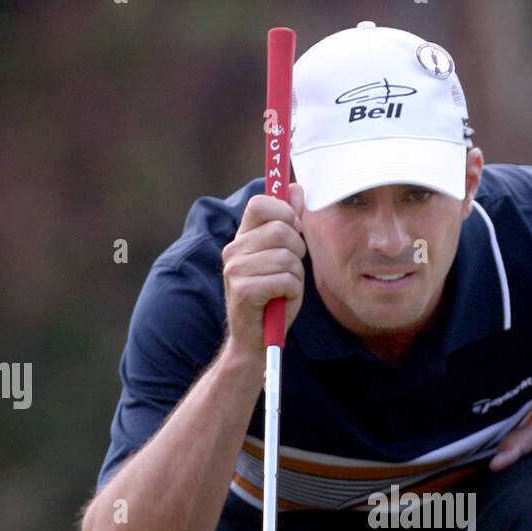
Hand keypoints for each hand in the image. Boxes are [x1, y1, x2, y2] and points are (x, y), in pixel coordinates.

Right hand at [221, 186, 306, 356]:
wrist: (255, 341)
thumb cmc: (273, 299)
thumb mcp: (285, 257)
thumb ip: (290, 222)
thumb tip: (296, 189)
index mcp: (242, 238)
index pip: (261, 203)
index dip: (285, 212)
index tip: (294, 230)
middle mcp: (234, 250)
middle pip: (281, 230)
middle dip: (298, 250)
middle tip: (291, 268)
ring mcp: (235, 270)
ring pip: (287, 257)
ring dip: (296, 276)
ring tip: (284, 289)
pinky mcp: (244, 290)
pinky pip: (286, 280)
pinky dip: (292, 292)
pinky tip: (281, 301)